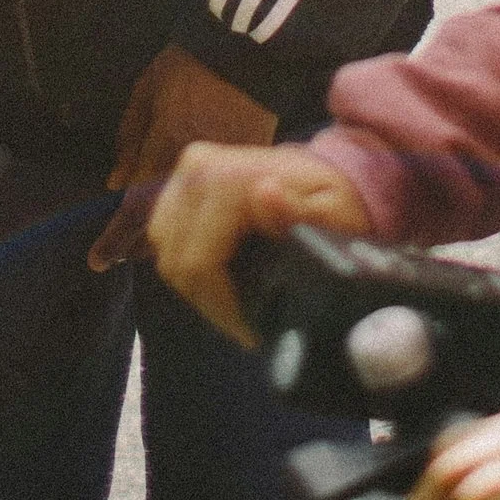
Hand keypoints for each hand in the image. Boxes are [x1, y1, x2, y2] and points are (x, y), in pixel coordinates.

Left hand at [92, 47, 280, 270]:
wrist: (246, 52)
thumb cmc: (189, 67)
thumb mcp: (146, 93)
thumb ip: (129, 141)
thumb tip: (116, 183)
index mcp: (164, 149)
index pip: (133, 206)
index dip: (114, 237)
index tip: (98, 260)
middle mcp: (193, 170)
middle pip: (164, 224)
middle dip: (140, 242)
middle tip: (122, 251)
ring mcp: (225, 173)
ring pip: (192, 223)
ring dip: (171, 235)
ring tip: (153, 243)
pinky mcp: (250, 170)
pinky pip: (222, 207)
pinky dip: (204, 218)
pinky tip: (194, 223)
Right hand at [143, 137, 371, 338]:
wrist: (323, 173)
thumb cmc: (333, 201)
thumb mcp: (333, 214)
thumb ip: (298, 212)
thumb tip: (264, 194)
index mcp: (231, 176)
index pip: (198, 261)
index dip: (220, 307)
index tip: (250, 332)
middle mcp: (198, 167)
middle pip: (176, 260)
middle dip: (208, 302)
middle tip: (246, 325)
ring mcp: (185, 173)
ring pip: (166, 252)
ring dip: (196, 285)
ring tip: (236, 304)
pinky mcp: (179, 183)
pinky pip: (167, 238)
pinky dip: (189, 263)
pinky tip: (222, 279)